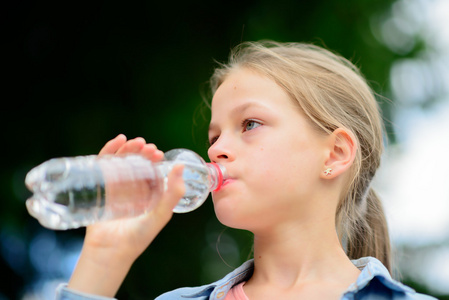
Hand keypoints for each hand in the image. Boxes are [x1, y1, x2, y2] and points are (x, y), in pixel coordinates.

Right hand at [67, 134, 183, 296]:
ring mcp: (116, 186)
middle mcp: (134, 187)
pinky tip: (118, 141)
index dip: (155, 158)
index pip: (153, 169)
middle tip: (147, 147)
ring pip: (123, 160)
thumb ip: (173, 194)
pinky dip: (111, 150)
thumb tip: (181, 167)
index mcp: (150, 192)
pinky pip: (105, 164)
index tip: (156, 152)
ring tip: (135, 143)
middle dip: (143, 151)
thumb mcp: (161, 214)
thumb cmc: (139, 236)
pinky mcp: (100, 186)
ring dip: (129, 148)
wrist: (111, 251)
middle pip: (138, 162)